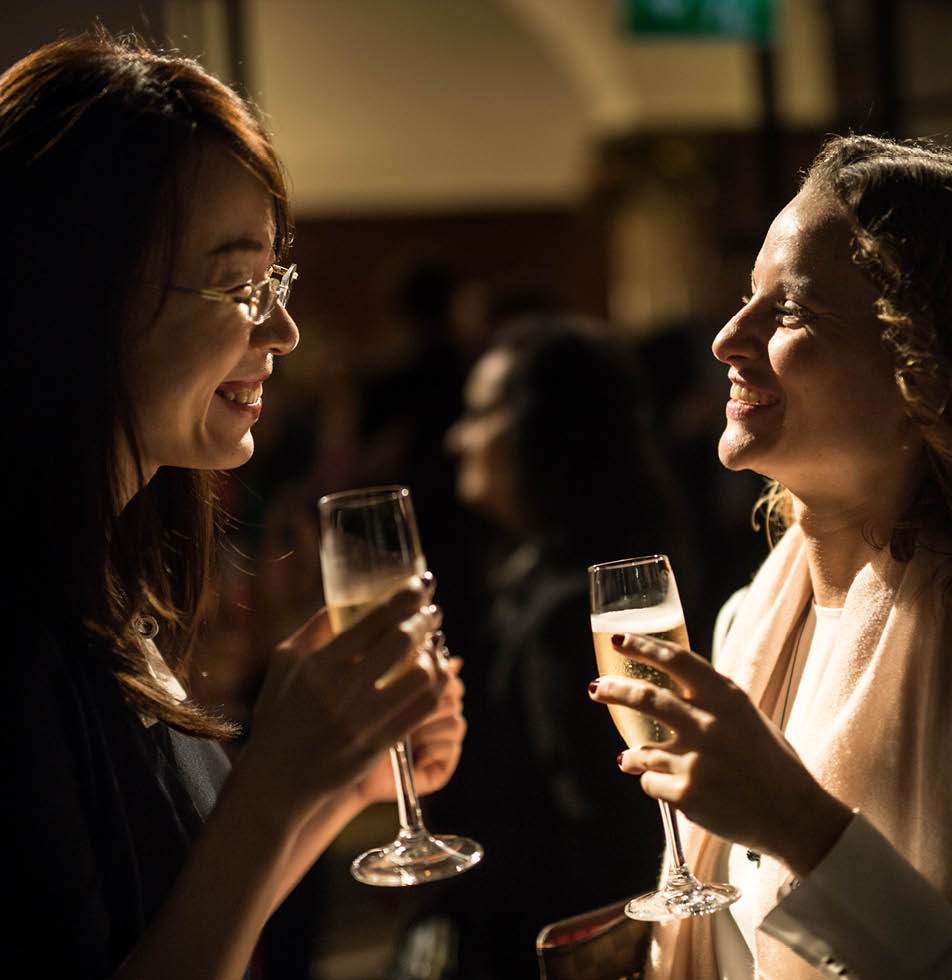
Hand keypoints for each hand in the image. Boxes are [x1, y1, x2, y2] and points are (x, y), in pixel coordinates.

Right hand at [239, 578, 449, 827]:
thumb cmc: (280, 713)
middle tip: (434, 613)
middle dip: (424, 621)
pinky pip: (421, 709)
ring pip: (419, 677)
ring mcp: (363, 719)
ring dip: (434, 655)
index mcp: (319, 663)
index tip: (423, 584)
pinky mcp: (379, 744)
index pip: (373, 619)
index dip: (405, 597)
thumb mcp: (284, 663)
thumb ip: (315, 627)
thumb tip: (346, 597)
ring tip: (435, 646)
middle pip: (401, 642)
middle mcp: (343, 689)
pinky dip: (436, 686)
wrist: (277, 779)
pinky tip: (436, 674)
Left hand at [588, 632, 851, 875]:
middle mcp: (709, 723)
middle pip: (645, 697)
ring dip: (632, 755)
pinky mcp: (687, 795)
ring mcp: (696, 760)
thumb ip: (711, 701)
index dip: (643, 647)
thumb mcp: (747, 717)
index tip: (618, 641)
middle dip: (614, 690)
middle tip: (595, 687)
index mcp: (726, 698)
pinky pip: (650, 783)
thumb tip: (671, 686)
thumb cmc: (772, 763)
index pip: (676, 660)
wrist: (796, 817)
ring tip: (629, 758)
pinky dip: (654, 784)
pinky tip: (673, 790)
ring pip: (640, 749)